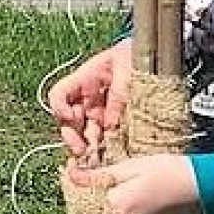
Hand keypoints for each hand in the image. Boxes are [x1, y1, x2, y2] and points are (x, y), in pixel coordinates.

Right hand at [48, 39, 133, 156]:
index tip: (70, 116)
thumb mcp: (127, 69)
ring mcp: (100, 111)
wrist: (154, 57)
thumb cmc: (137, 56)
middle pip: (68, 121)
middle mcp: (88, 99)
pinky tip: (107, 156)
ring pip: (84, 133)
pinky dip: (104, 148)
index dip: (59, 107)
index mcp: (84, 81)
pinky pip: (105, 137)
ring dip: (86, 146)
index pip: (59, 95)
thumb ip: (117, 95)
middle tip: (81, 149)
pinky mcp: (115, 122)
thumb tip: (109, 125)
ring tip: (93, 157)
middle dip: (72, 136)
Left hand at [63, 154, 201, 213]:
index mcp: (115, 205)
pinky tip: (137, 198)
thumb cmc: (169, 171)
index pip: (84, 197)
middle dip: (97, 195)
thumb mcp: (130, 166)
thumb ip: (99, 175)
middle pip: (95, 211)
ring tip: (127, 187)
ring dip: (110, 205)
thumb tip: (71, 175)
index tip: (81, 170)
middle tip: (111, 178)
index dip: (82, 183)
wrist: (203, 187)